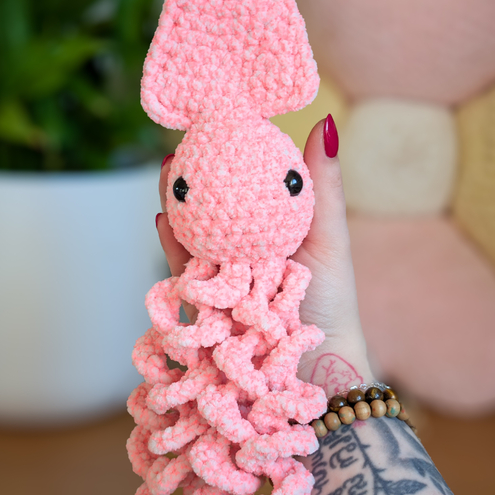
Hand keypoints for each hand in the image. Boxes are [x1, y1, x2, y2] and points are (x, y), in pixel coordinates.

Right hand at [155, 116, 373, 385]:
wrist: (318, 371)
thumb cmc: (330, 303)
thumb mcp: (328, 237)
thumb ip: (323, 186)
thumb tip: (325, 122)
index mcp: (270, 234)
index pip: (245, 190)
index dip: (230, 160)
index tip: (219, 128)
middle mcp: (242, 254)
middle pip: (213, 211)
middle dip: (197, 180)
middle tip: (185, 148)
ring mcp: (220, 280)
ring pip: (193, 236)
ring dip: (179, 206)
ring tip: (171, 174)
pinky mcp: (201, 306)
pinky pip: (181, 272)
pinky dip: (172, 246)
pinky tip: (164, 220)